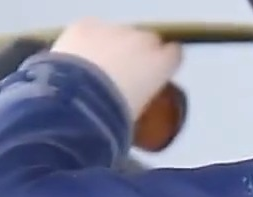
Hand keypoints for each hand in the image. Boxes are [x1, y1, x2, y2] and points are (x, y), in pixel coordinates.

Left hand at [49, 18, 182, 121]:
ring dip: (113, 44)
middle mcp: (142, 42)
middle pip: (148, 39)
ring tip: (96, 66)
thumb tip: (138, 95)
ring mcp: (114, 30)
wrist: (79, 98)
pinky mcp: (86, 25)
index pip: (174, 53)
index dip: (165, 61)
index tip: (156, 71)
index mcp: (161, 64)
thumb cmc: (115, 114)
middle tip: (124, 71)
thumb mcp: (141, 110)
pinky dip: (87, 40)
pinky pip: (91, 28)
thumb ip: (146, 93)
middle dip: (140, 51)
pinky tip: (78, 57)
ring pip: (119, 32)